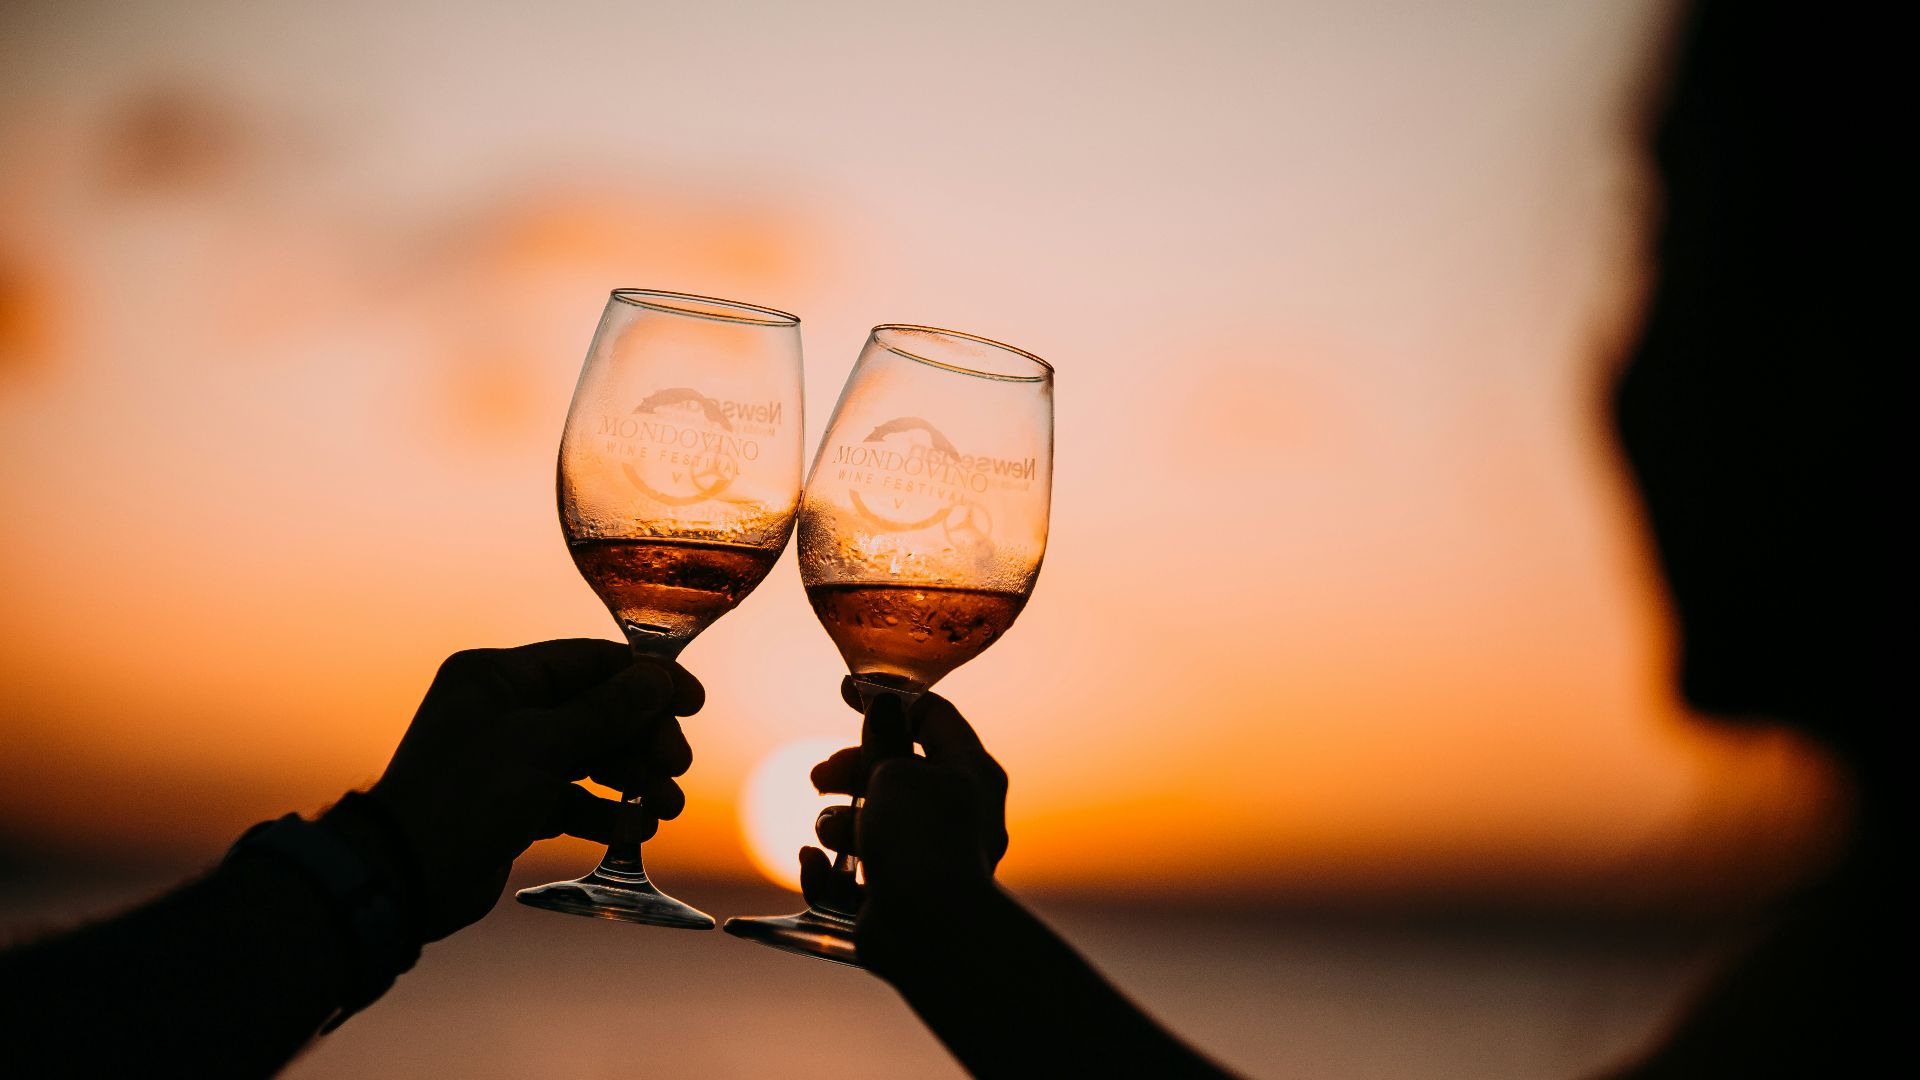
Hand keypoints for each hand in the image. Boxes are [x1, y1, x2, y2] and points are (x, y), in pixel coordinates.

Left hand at [358, 639, 702, 940]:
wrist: (405, 878)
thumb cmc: (463, 797)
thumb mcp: (542, 745)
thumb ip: (607, 710)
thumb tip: (659, 679)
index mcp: (499, 677)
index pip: (590, 662)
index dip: (647, 679)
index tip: (693, 701)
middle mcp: (504, 710)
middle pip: (598, 711)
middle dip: (643, 739)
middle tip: (676, 766)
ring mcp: (509, 759)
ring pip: (591, 757)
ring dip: (633, 779)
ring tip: (665, 806)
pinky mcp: (514, 805)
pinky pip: (574, 799)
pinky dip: (607, 812)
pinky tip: (636, 829)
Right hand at [801, 679, 1008, 974]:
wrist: (931, 933)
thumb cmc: (921, 841)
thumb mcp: (897, 772)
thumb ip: (884, 738)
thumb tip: (883, 704)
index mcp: (970, 772)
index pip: (933, 716)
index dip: (888, 700)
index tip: (845, 693)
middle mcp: (956, 813)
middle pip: (895, 772)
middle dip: (850, 770)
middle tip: (820, 777)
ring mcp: (927, 860)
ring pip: (870, 825)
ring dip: (838, 823)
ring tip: (831, 832)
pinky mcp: (898, 900)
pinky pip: (854, 877)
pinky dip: (829, 872)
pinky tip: (815, 866)